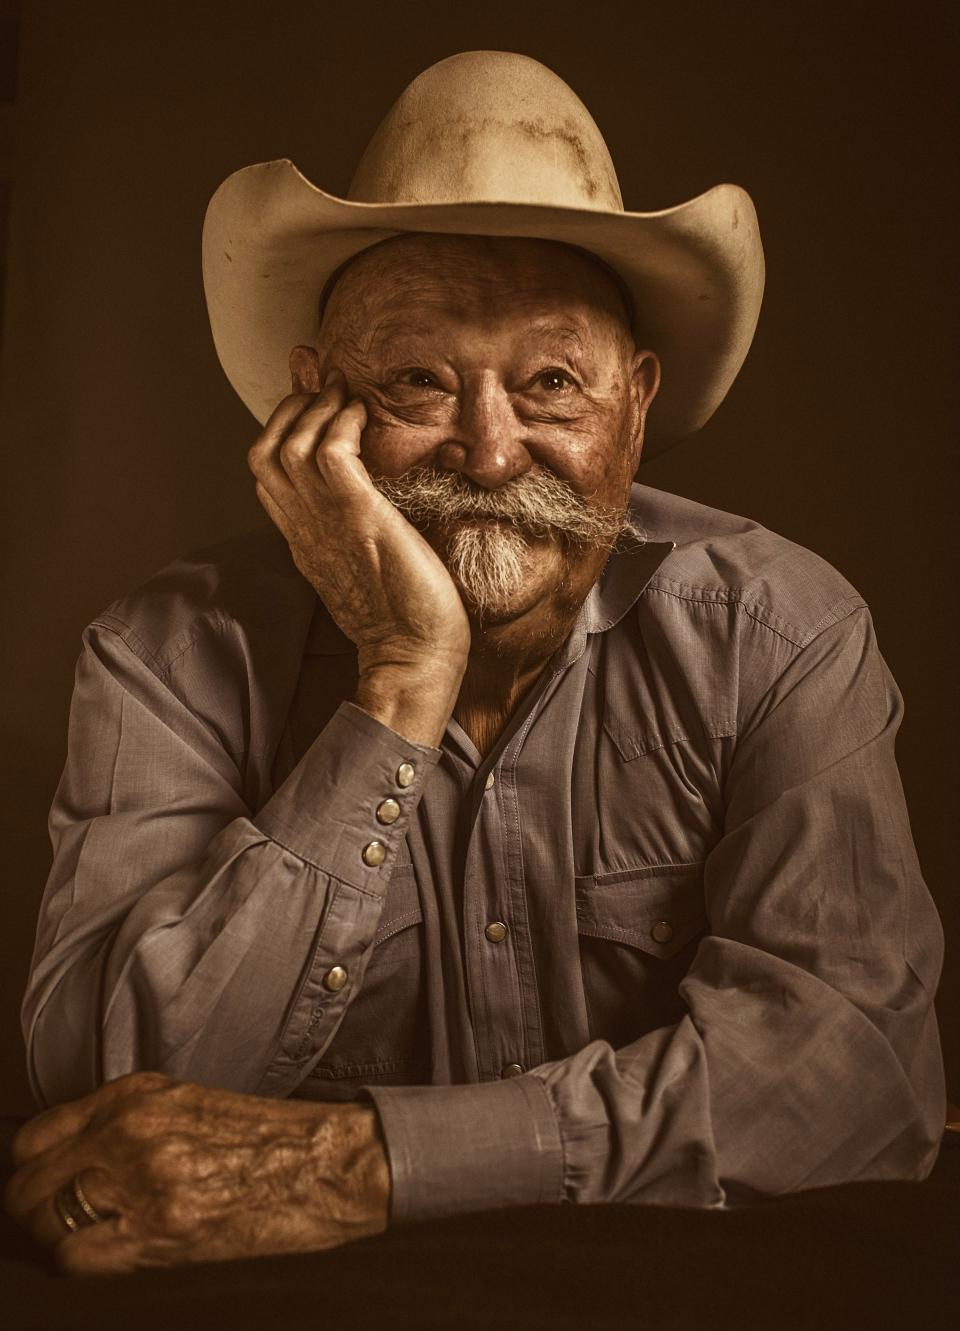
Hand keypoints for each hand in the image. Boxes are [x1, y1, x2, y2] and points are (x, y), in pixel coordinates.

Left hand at [3, 1072, 390, 1273]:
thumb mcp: (186, 1104)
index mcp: (136, 1095)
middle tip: (51, 1225)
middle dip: (31, 1211)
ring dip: (53, 1240)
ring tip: (78, 1243)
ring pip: (45, 1224)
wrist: (326, 1162)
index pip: (34, 1138)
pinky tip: (108, 1257)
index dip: (28, 1171)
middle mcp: (131, 1130)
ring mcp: (144, 1179)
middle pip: (29, 1185)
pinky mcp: (163, 1227)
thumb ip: (125, 1122)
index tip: (39, 1187)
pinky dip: (81, 1263)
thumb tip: (71, 1160)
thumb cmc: (267, 1137)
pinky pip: (79, 1258)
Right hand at [248, 361, 470, 677]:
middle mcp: (304, 529)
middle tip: (326, 387)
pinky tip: (363, 417)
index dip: (280, 428)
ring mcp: (327, 523)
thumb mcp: (367, 562)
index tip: (308, 399)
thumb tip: (370, 496)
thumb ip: (355, 526)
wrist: (416, 656)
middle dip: (291, 408)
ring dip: (318, 408)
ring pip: (290, 445)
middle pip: (264, 452)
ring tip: (347, 394)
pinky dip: (342, 424)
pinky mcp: (359, 519)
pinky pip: (330, 454)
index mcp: (303, 540)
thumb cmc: (407, 615)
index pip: (266, 472)